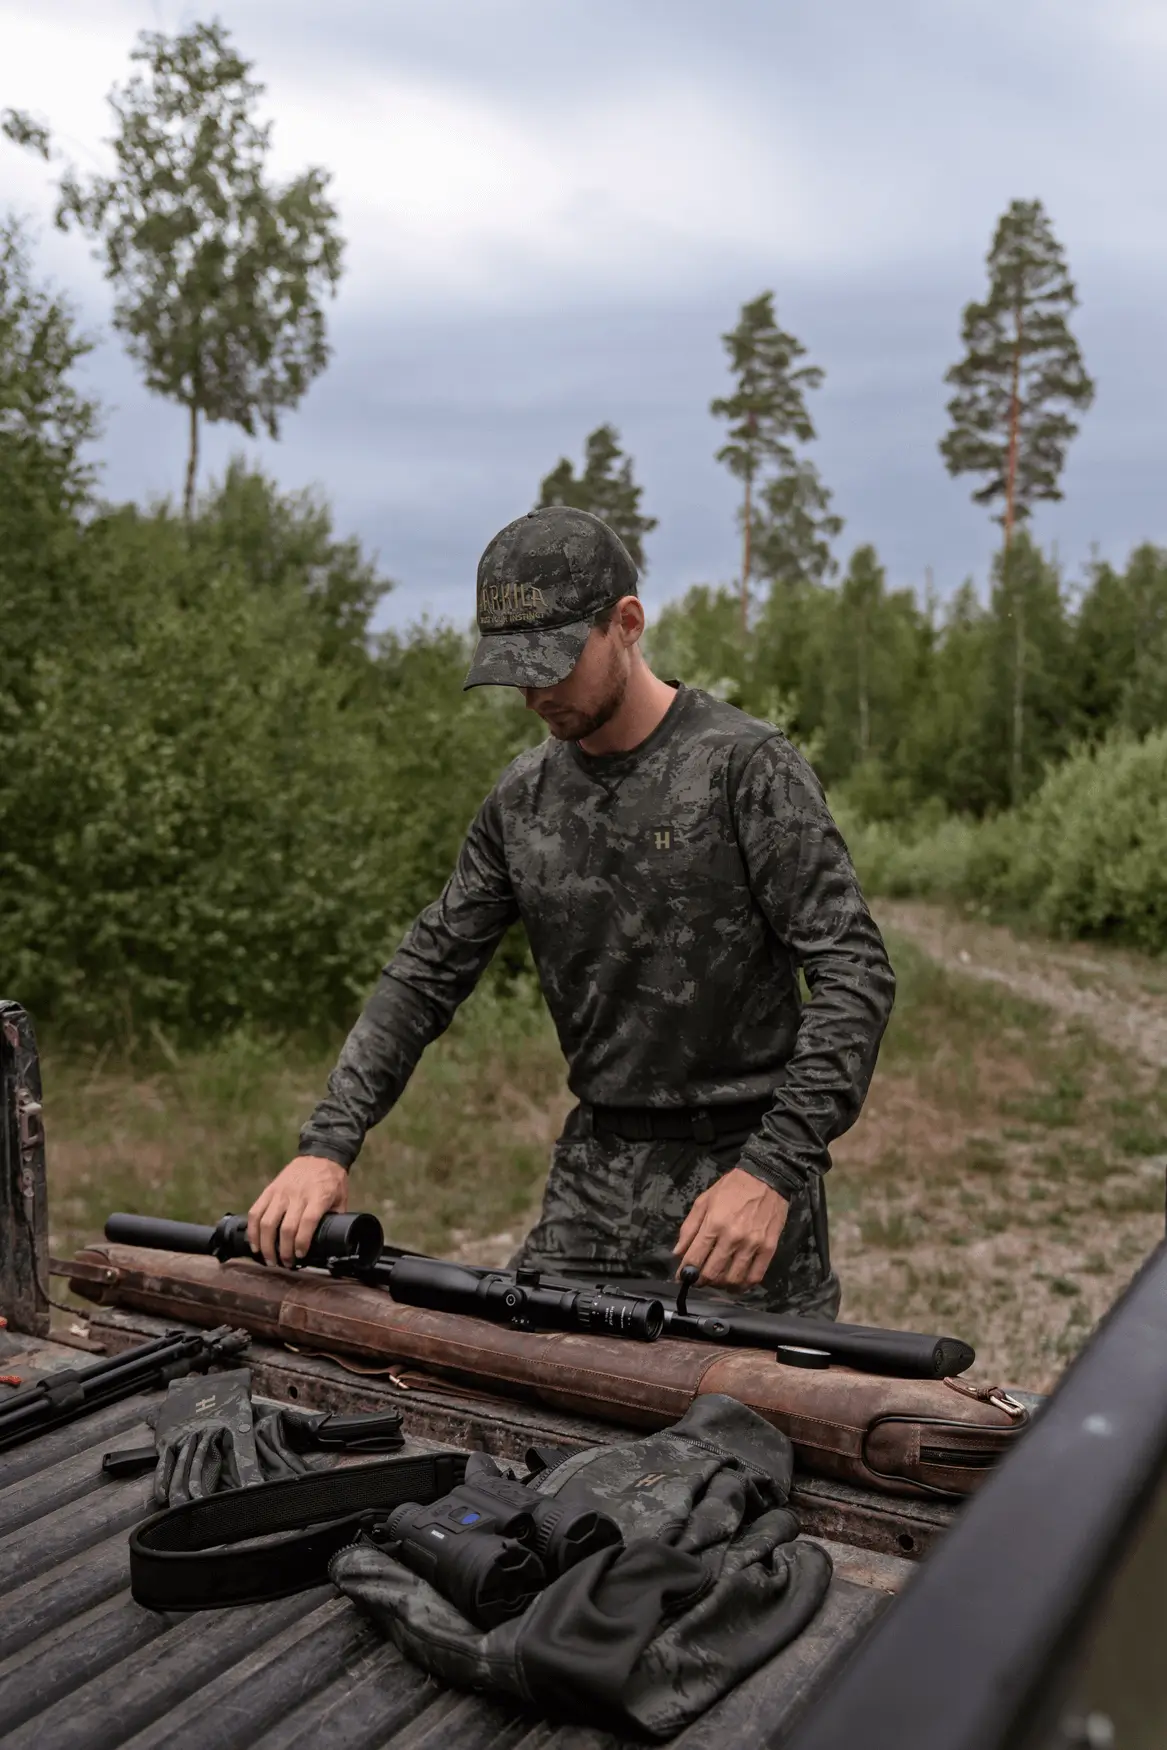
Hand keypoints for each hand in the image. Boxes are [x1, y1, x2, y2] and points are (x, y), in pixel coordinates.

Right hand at [247, 1156, 348, 1267]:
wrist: (320, 1153)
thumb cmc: (333, 1180)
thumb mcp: (341, 1198)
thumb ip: (335, 1219)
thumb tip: (333, 1243)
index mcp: (318, 1196)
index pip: (307, 1222)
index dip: (302, 1242)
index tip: (301, 1256)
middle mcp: (297, 1195)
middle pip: (286, 1227)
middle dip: (284, 1251)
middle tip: (285, 1264)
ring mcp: (281, 1192)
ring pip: (267, 1222)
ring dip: (266, 1245)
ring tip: (269, 1260)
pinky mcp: (269, 1190)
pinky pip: (255, 1212)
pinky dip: (252, 1231)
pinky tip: (254, 1245)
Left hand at [673, 1167, 788, 1289]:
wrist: (766, 1178)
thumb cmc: (732, 1188)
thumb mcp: (704, 1201)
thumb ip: (689, 1228)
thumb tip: (678, 1252)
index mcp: (714, 1223)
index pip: (694, 1258)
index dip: (685, 1273)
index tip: (682, 1277)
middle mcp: (733, 1237)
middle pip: (712, 1273)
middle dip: (701, 1281)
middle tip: (698, 1280)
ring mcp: (752, 1244)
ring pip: (733, 1279)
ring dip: (721, 1285)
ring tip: (716, 1281)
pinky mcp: (769, 1248)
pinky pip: (755, 1276)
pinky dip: (743, 1286)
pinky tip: (736, 1283)